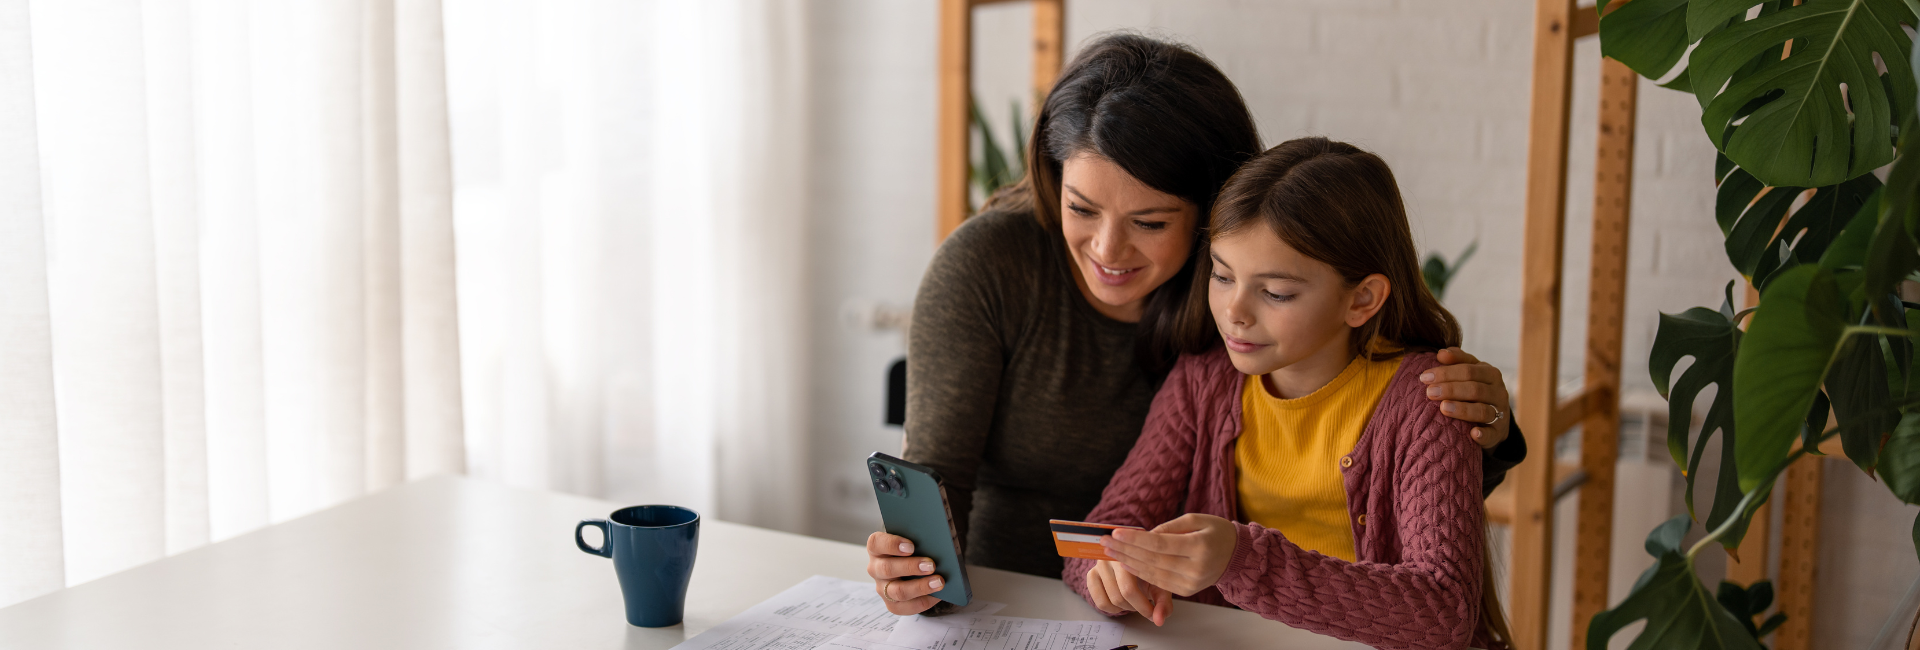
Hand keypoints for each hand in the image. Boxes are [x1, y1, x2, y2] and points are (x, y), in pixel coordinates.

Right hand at [865, 532, 943, 614]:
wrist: (914, 570)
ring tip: (938, 581)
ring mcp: (882, 589)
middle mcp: (876, 569)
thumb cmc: (913, 550)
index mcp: (877, 548)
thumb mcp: (913, 542)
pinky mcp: (892, 605)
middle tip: (931, 565)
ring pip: (898, 591)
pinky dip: (925, 600)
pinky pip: (908, 606)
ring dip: (920, 586)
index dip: (892, 544)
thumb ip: (919, 541)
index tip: (911, 546)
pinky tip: (938, 594)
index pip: (876, 543)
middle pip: (887, 569)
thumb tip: (936, 545)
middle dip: (911, 567)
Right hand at [1085, 560, 1172, 624]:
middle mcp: (1111, 557)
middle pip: (1119, 597)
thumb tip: (1159, 621)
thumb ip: (1163, 602)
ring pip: (1110, 601)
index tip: (1152, 615)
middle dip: (1135, 608)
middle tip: (1144, 605)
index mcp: (1130, 556)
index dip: (1142, 607)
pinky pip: (1099, 601)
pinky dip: (1112, 609)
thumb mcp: (1160, 583)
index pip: (1129, 589)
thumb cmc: (1148, 571)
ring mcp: (1099, 565)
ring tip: (1134, 601)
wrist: (1135, 560)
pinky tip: (1121, 602)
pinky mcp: (1091, 574)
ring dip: (1125, 608)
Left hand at [1099, 513, 1237, 597]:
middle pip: (1153, 560)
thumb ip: (1169, 527)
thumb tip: (1142, 534)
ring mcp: (1192, 583)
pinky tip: (1126, 563)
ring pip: (1153, 574)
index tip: (1115, 532)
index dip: (1136, 540)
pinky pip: (1159, 582)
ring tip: (1110, 552)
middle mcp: (1196, 568)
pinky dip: (1140, 573)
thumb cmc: (1215, 532)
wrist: (1235, 555)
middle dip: (1125, 550)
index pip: (1160, 544)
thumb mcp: (1195, 519)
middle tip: (1105, 541)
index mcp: (1200, 547)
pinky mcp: (1187, 591)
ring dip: (1129, 563)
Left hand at [1422, 347, 1511, 448]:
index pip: (1468, 370)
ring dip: (1463, 410)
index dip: (1446, 373)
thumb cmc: (1475, 389)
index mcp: (1490, 374)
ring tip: (1443, 408)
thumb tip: (1441, 353)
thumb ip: (1457, 360)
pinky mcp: (1498, 432)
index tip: (1424, 377)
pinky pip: (1492, 434)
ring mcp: (1500, 413)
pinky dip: (1483, 435)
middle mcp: (1498, 392)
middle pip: (1475, 389)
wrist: (1495, 416)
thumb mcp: (1470, 371)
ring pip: (1483, 410)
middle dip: (1451, 390)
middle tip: (1429, 392)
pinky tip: (1472, 434)